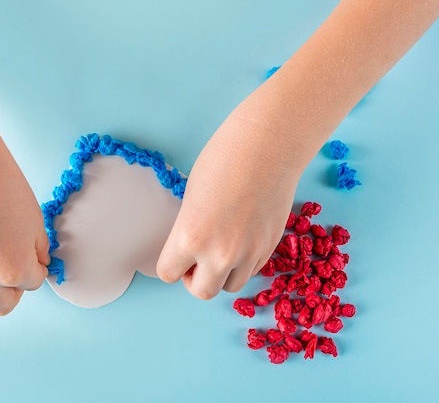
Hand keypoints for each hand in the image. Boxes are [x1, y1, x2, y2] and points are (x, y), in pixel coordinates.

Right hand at [0, 104, 48, 315]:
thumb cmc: (1, 183)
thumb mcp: (35, 219)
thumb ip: (36, 250)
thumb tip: (36, 265)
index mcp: (13, 271)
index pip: (32, 284)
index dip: (34, 267)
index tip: (30, 255)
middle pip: (2, 305)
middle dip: (12, 289)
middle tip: (12, 265)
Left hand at [157, 110, 303, 298]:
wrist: (268, 146)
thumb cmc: (224, 159)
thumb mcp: (191, 197)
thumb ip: (189, 230)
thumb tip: (191, 249)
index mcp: (190, 237)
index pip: (168, 274)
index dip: (171, 264)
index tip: (176, 255)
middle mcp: (220, 253)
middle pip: (201, 292)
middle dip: (194, 278)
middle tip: (196, 259)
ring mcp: (249, 253)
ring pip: (229, 286)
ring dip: (220, 274)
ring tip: (221, 249)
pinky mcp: (270, 247)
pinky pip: (251, 271)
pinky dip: (243, 263)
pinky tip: (241, 237)